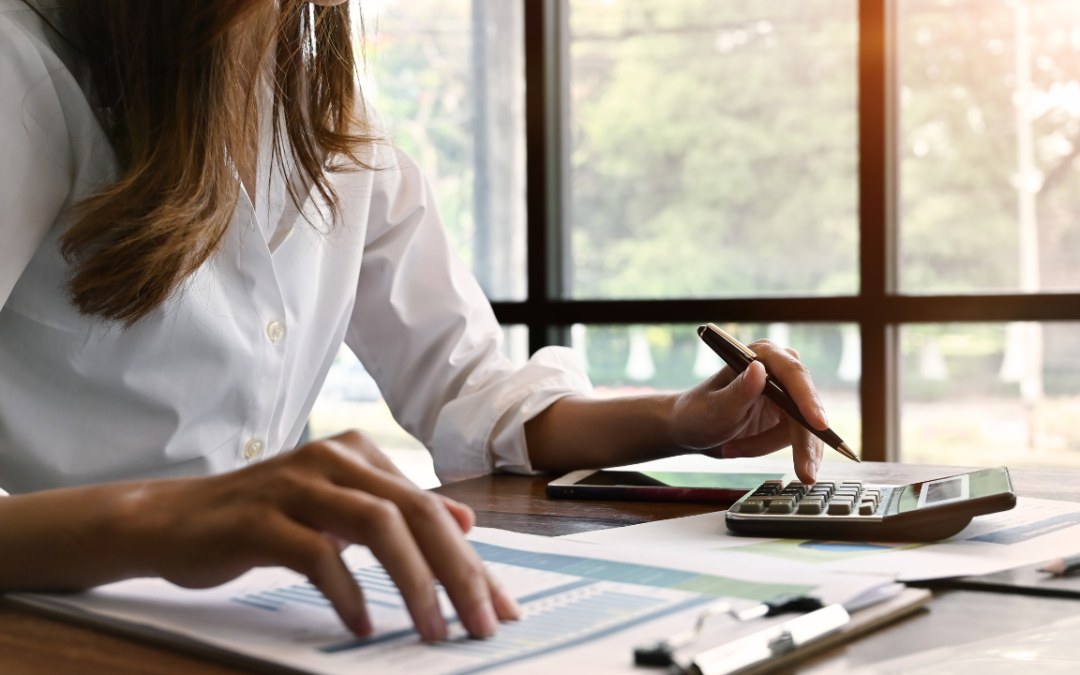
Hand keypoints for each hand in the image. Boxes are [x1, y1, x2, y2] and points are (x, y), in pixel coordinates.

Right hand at [110, 431, 519, 639]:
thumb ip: (398, 511)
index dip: (472, 561)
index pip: (431, 509)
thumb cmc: (264, 518)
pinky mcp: (259, 518)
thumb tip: (464, 521)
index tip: (499, 608)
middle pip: (415, 512)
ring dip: (413, 583)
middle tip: (480, 625)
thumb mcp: (339, 509)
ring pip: (377, 526)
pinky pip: (317, 554)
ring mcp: (295, 484)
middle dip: (458, 573)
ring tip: (431, 629)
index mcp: (358, 455)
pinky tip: (360, 626)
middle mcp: (333, 459)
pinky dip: (346, 593)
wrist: (171, 519)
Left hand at [669, 340, 826, 482]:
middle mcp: (779, 370)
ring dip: (769, 445)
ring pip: (803, 428)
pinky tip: (744, 450)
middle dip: (803, 441)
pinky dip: (776, 452)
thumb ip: (738, 391)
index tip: (818, 424)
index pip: (793, 375)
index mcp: (761, 355)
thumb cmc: (697, 413)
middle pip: (806, 406)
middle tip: (805, 473)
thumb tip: (759, 370)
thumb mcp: (714, 407)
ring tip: (734, 449)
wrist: (691, 430)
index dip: (808, 400)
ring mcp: (786, 394)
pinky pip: (798, 439)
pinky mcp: (788, 416)